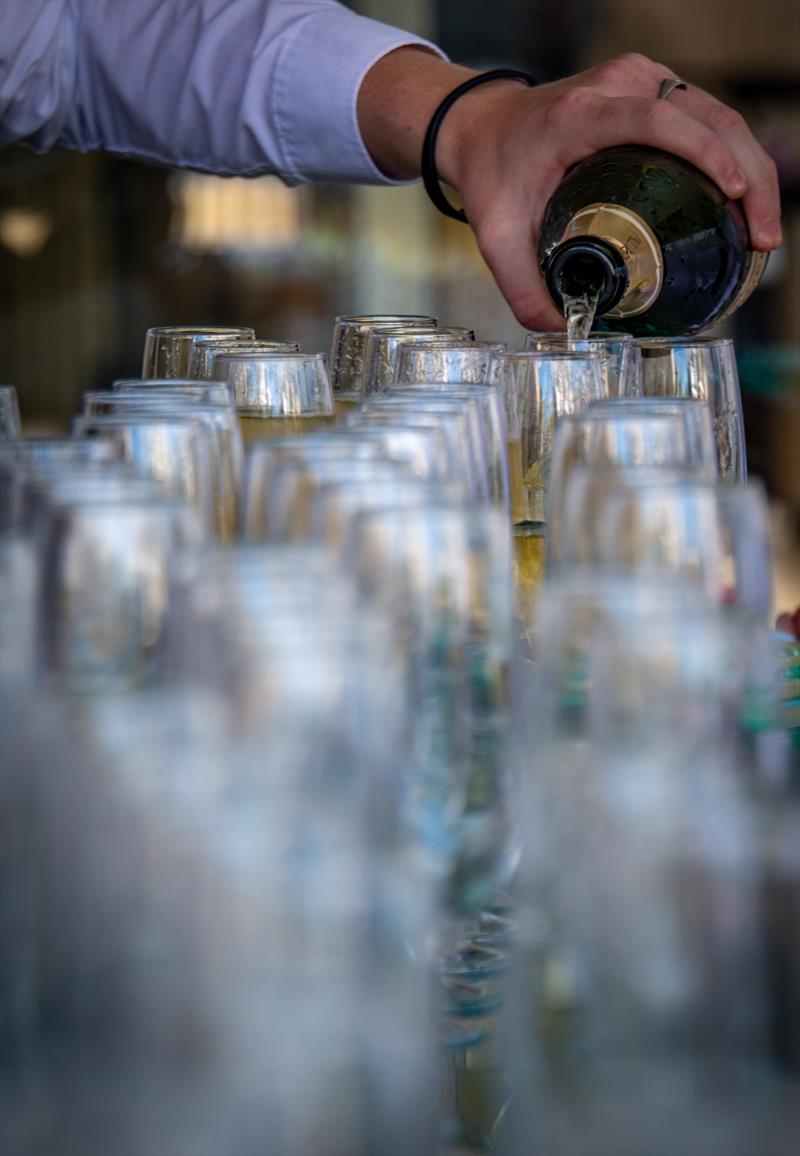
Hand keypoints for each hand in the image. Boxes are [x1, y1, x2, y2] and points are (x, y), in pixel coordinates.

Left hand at [359, 51, 781, 331]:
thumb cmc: (492, 174)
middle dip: (749, 177)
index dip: (705, 151)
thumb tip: (564, 331)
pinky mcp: (652, 89)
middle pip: (708, 117)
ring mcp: (639, 81)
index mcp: (582, 114)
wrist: (481, 127)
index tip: (734, 193)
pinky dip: (731, 158)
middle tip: (761, 238)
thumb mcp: (496, 237)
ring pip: (718, 115)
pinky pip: (706, 118)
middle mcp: (618, 86)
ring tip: (760, 231)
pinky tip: (741, 204)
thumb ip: (523, 290)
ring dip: (751, 169)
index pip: (659, 118)